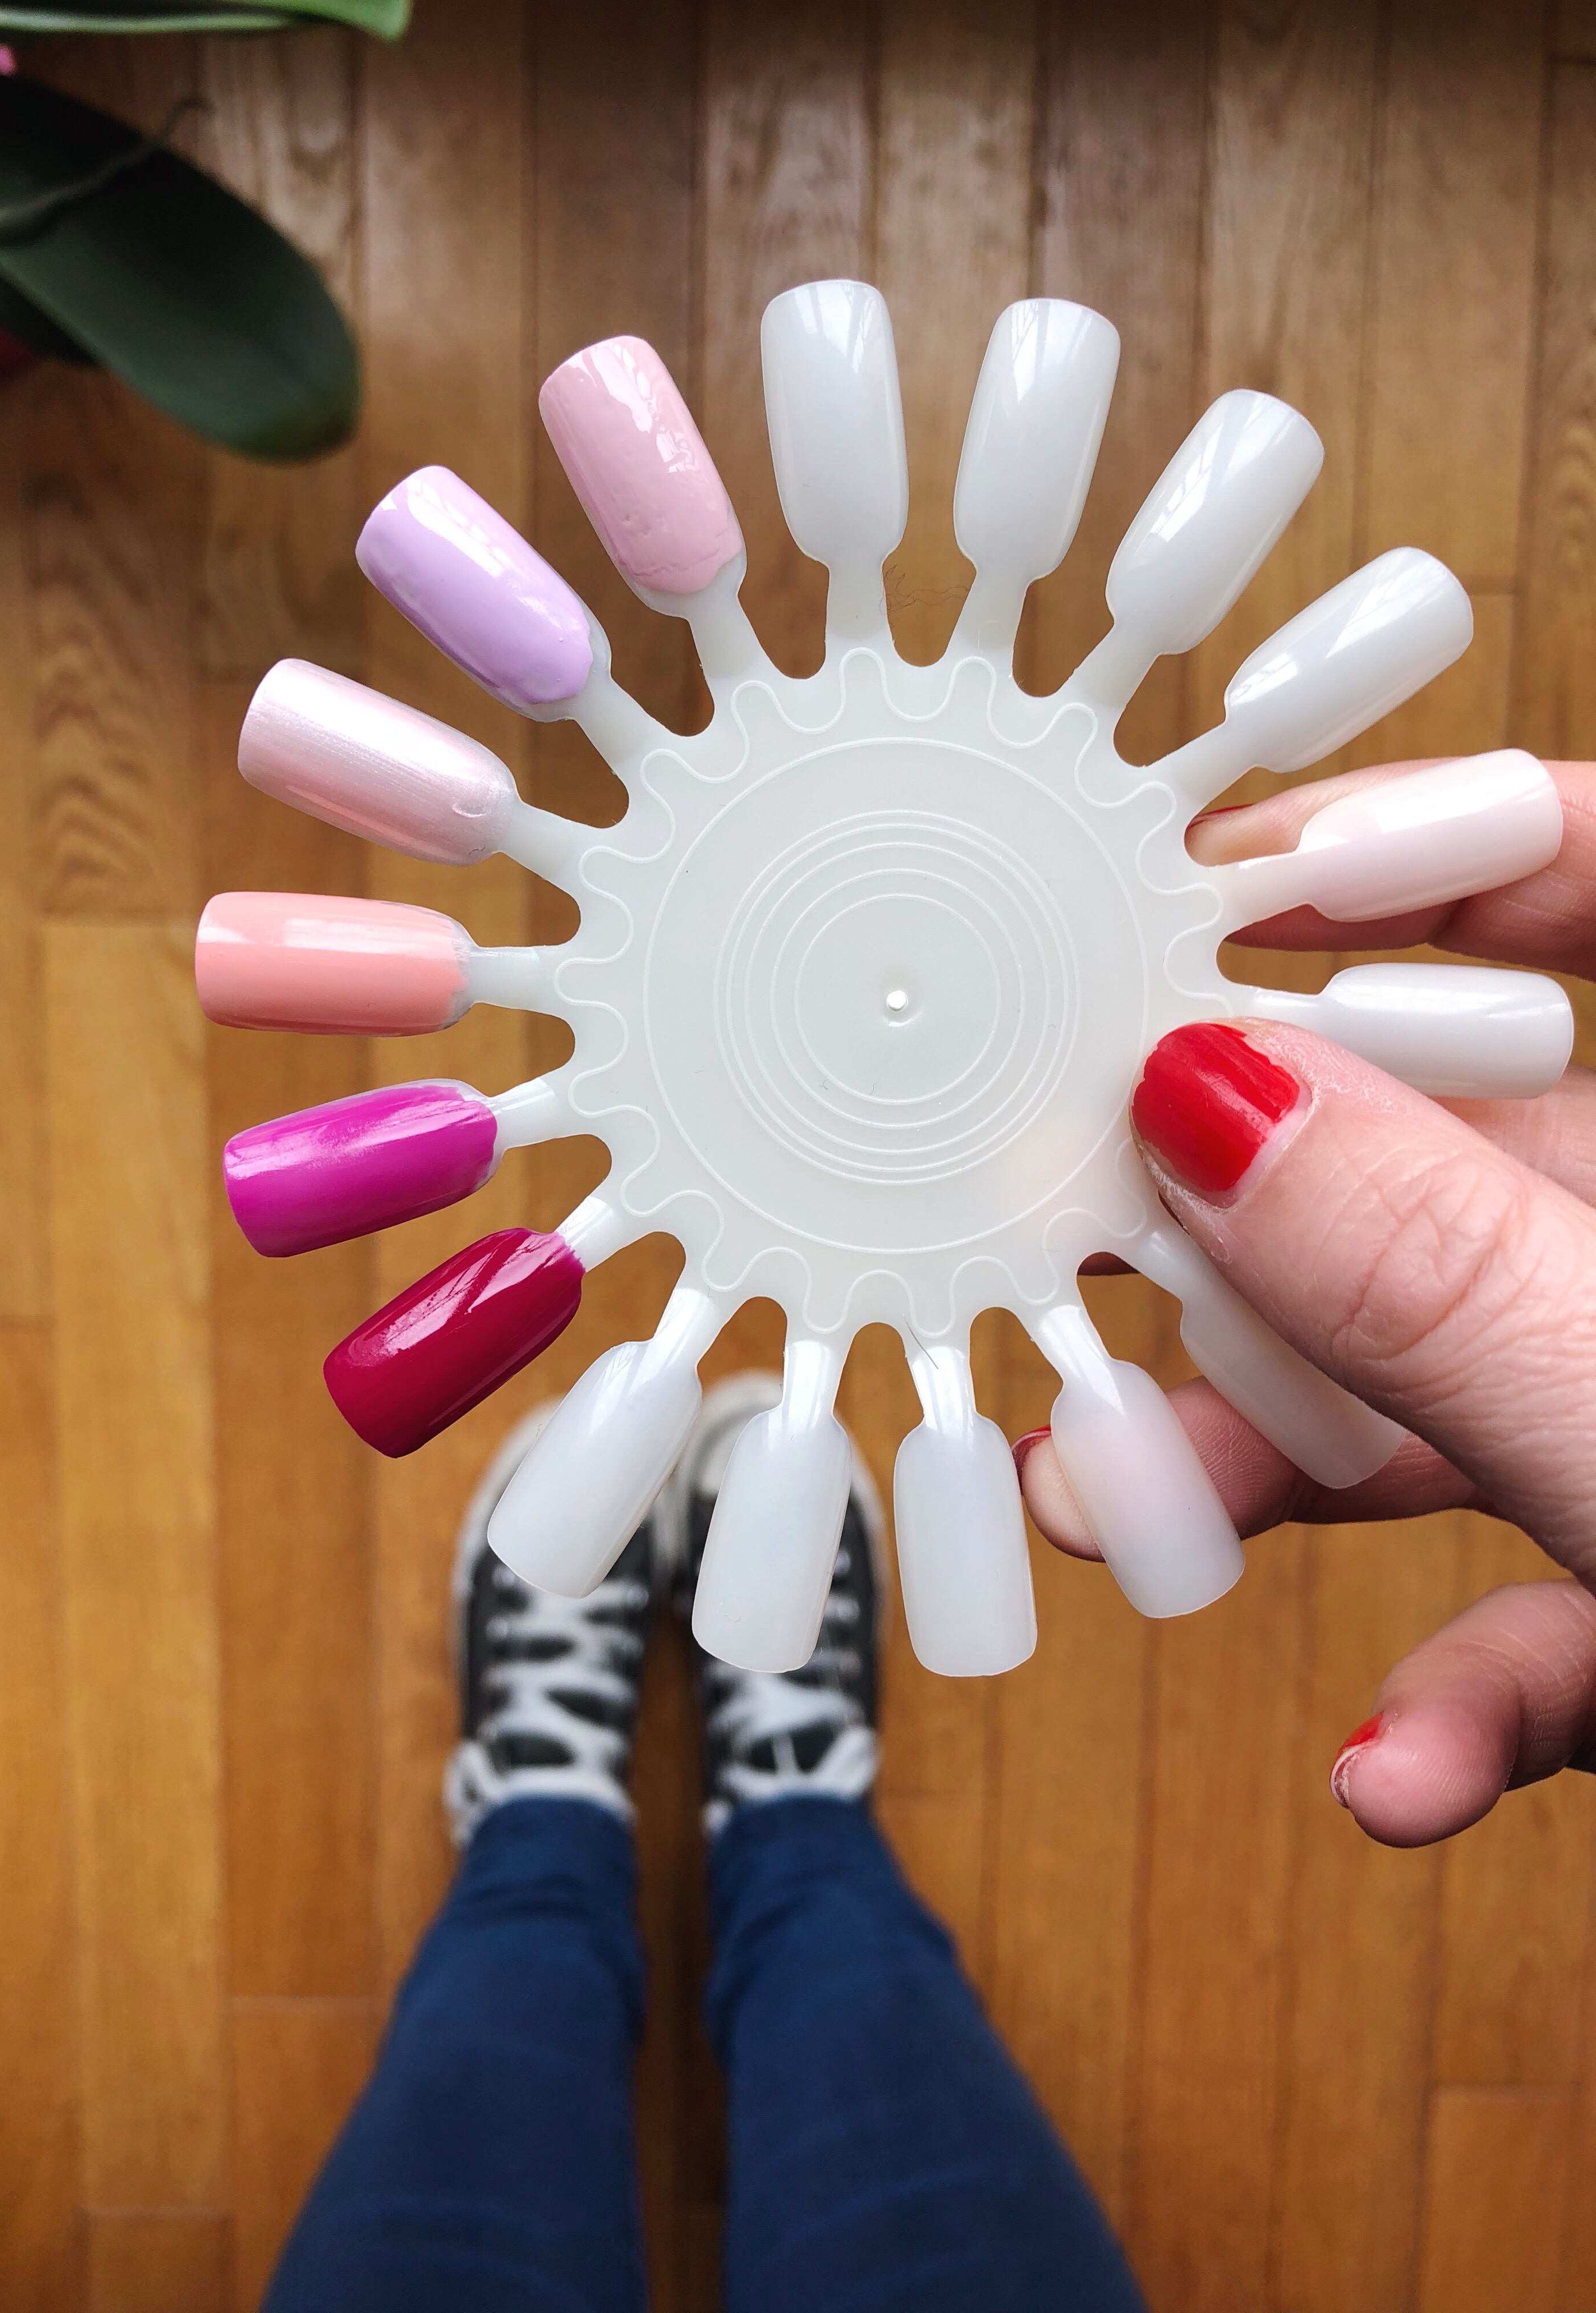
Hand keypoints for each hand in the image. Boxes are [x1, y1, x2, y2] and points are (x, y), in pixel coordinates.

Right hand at [1018, 758, 1595, 1846]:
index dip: (1435, 838)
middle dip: (1257, 1198)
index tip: (1225, 870)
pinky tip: (1386, 1771)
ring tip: (1098, 1496)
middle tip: (1062, 1179)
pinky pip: (1549, 1614)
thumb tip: (1205, 1099)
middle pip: (1471, 1156)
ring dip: (1284, 1459)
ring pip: (1464, 1392)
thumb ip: (1452, 1284)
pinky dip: (1456, 1696)